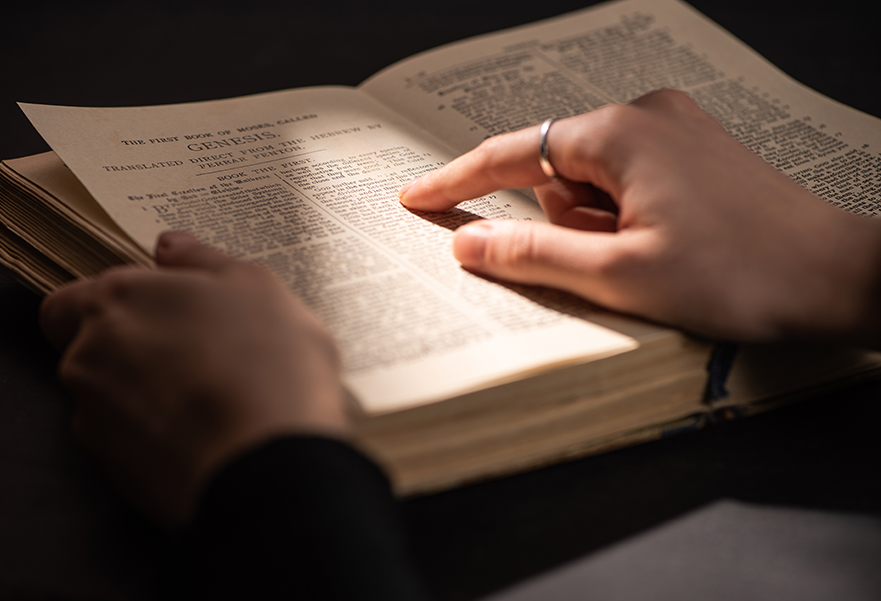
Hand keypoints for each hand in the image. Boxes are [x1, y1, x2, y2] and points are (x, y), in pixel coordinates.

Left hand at [39, 231, 347, 525]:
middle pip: (92, 347)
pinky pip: (130, 440)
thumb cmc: (269, 362)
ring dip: (148, 391)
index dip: (115, 305)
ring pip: (111, 396)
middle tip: (199, 353)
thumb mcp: (257, 286)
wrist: (269, 465)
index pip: (73, 299)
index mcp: (118, 299)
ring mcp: (95, 417)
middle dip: (133, 348)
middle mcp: (89, 354)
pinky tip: (208, 434)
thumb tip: (168, 247)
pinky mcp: (114, 470)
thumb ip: (204, 259)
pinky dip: (158, 433)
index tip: (161, 312)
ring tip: (214, 396)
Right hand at [399, 90, 880, 346]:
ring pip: (592, 181)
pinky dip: (624, 218)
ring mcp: (673, 129)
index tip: (414, 198)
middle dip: (560, 224)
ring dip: (597, 226)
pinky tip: (667, 247)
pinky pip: (627, 181)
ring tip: (649, 260)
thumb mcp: (620, 274)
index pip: (509, 154)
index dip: (457, 181)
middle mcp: (643, 114)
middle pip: (555, 171)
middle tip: (607, 265)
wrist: (836, 275)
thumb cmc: (736, 274)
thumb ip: (533, 255)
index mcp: (618, 134)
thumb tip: (467, 243)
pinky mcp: (693, 150)